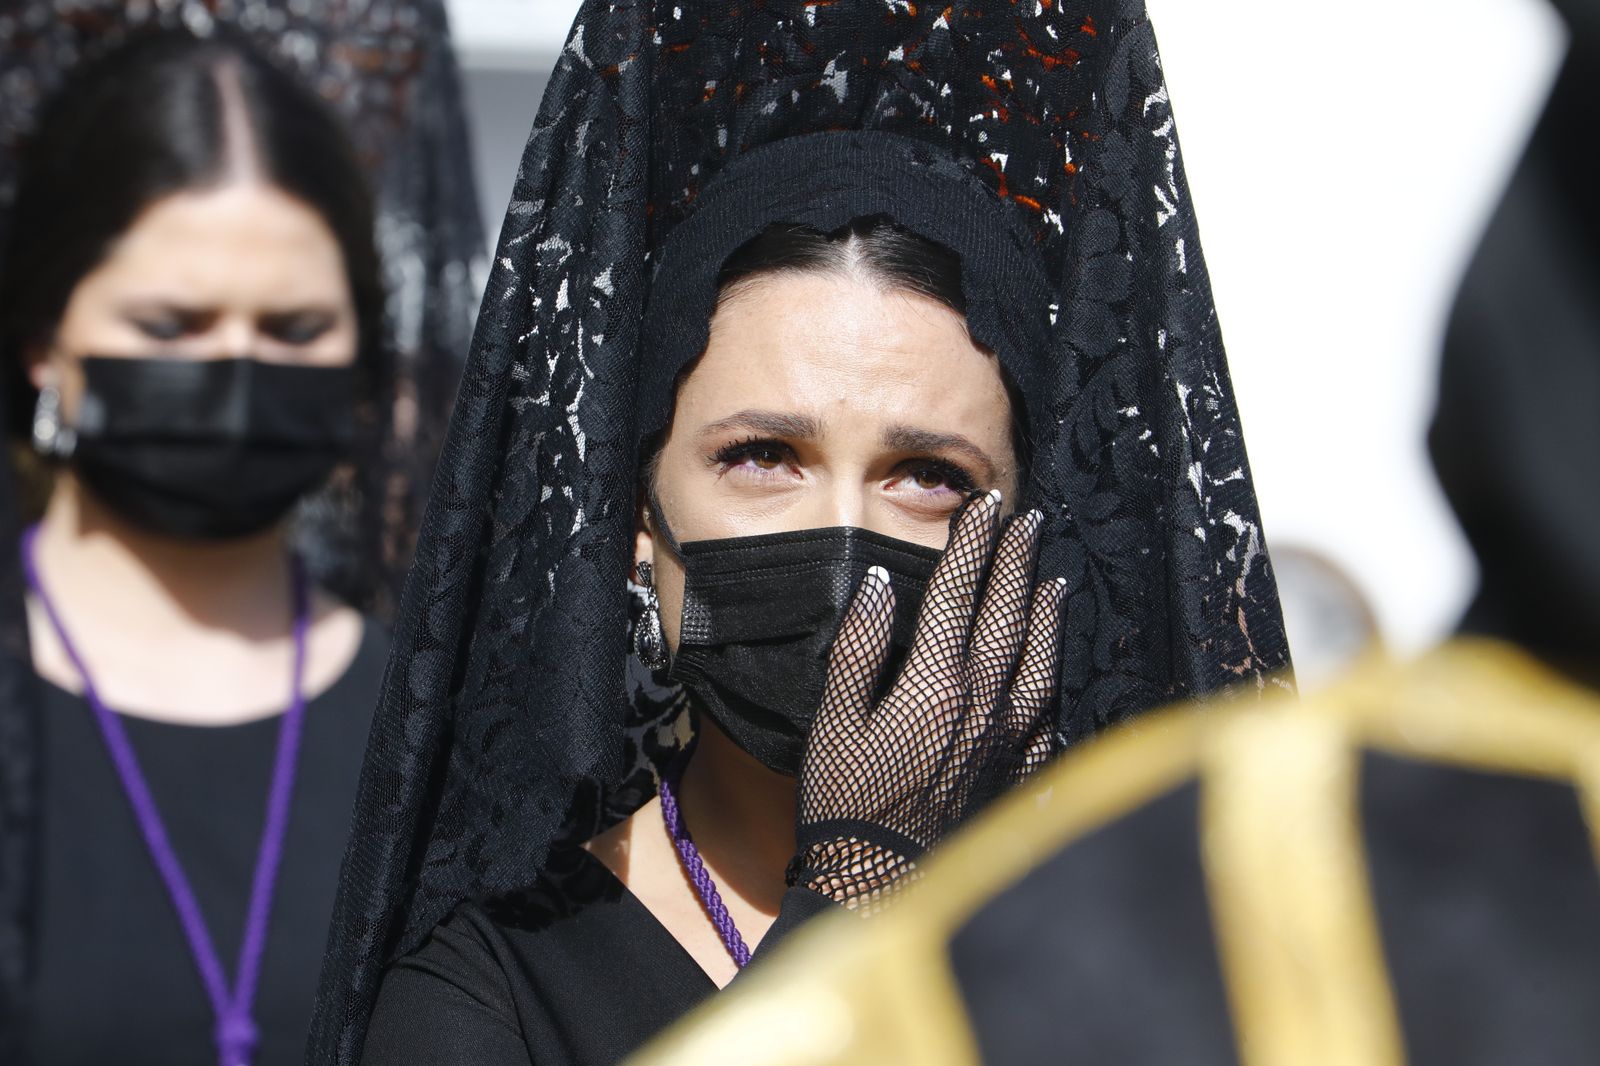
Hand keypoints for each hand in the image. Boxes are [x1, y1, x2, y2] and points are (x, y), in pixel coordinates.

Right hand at [791, 491, 1065, 909]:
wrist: (881, 881)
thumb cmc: (845, 803)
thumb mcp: (833, 721)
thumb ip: (857, 649)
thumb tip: (879, 587)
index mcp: (933, 682)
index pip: (958, 593)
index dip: (972, 544)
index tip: (984, 506)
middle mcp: (982, 701)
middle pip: (1006, 614)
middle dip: (1016, 561)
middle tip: (1028, 519)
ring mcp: (1008, 738)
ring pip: (1039, 658)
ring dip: (1046, 612)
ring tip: (1053, 578)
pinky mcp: (1019, 771)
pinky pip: (1049, 713)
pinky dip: (1056, 677)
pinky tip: (1058, 665)